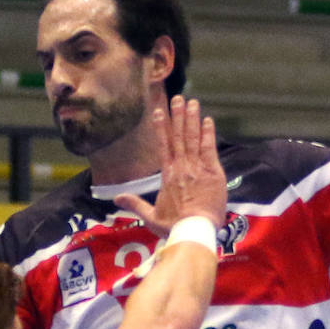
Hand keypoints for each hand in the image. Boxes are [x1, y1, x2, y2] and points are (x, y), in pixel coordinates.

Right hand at [115, 95, 227, 233]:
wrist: (193, 230)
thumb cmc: (173, 226)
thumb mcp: (150, 216)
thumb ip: (135, 204)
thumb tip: (116, 198)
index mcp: (167, 175)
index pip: (163, 146)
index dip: (161, 127)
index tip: (159, 112)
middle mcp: (181, 167)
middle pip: (179, 136)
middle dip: (178, 116)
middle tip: (178, 98)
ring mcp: (197, 168)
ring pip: (193, 138)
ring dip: (192, 119)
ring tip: (192, 102)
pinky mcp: (213, 172)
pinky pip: (209, 149)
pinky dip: (208, 134)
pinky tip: (207, 120)